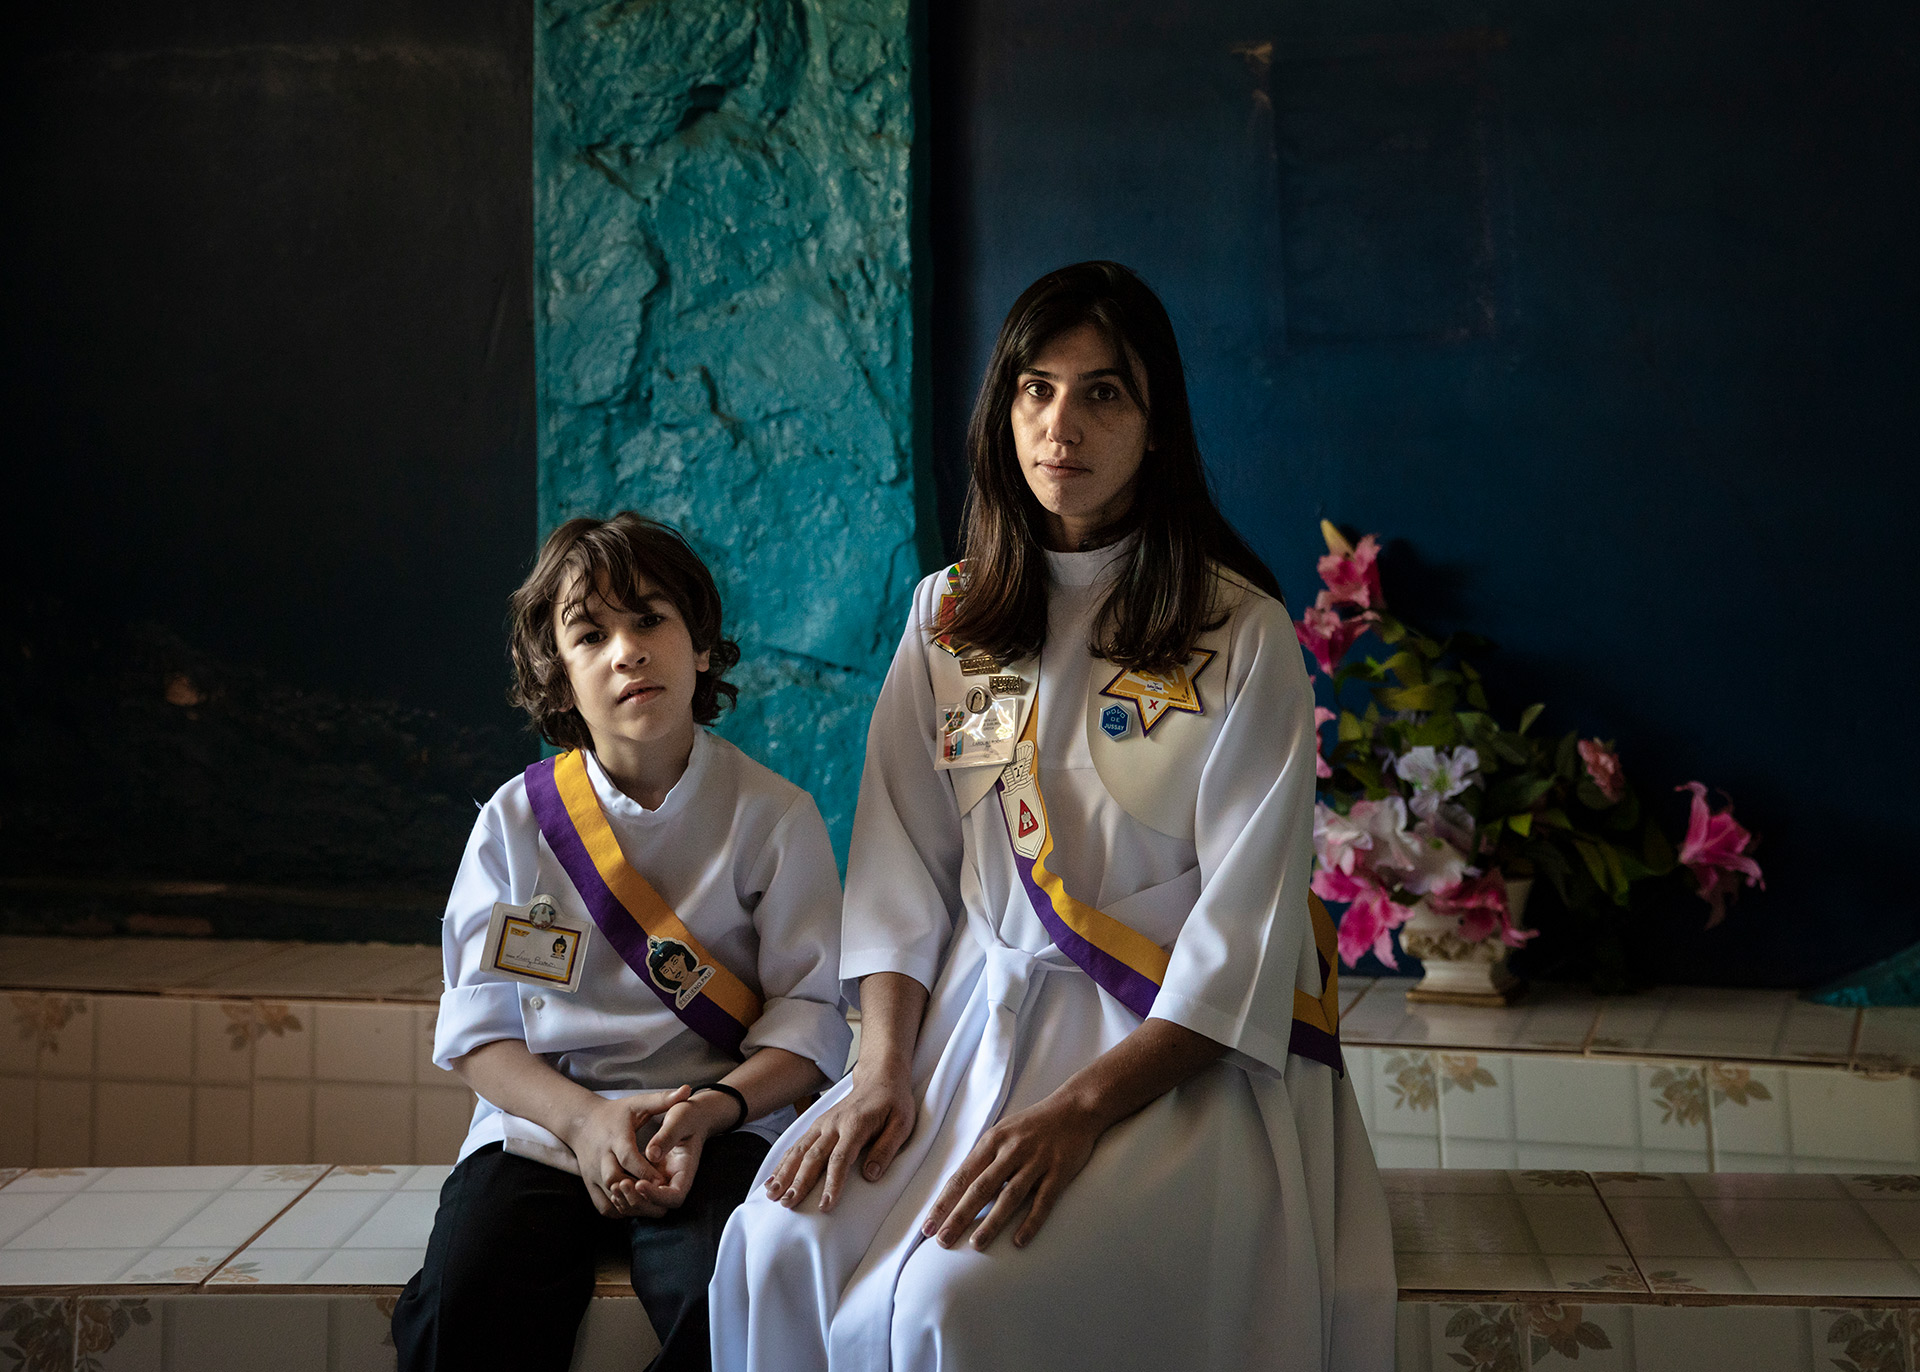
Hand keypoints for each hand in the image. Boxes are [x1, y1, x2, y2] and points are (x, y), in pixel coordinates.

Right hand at [562, 1086, 689, 1217]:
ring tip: (651, 1206)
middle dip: (635, 1191)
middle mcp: (601, 1157)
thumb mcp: (638, 1104)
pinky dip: (619, 1211)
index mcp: (616, 1137)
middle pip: (614, 1179)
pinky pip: (603, 1206)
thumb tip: (688, 1089)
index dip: (644, 1170)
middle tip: (659, 1197)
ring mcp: (593, 1174)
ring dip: (629, 1205)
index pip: (627, 1157)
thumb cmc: (616, 1114)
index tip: (662, 1180)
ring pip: (608, 1197)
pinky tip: (637, 1209)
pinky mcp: (590, 1185)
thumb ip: (663, 1099)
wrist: (582, 1122)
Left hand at [615, 1090, 735, 1211]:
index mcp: (685, 1169)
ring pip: (646, 1207)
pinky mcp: (650, 1179)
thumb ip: (667, 1135)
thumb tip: (651, 1154)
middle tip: (621, 1185)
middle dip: (639, 1202)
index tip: (639, 1182)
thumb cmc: (687, 1114)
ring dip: (629, 1202)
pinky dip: (625, 1197)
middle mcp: (674, 1181)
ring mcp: (662, 1182)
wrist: (690, 1115)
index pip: (675, 1197)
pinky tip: (613, 1184)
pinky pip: (637, 1198)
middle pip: (659, 1209)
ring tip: (614, 1186)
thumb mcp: (680, 1118)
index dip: (657, 1195)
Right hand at [763, 1063, 916, 1211]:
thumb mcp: (902, 1124)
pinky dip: (783, 1162)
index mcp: (855, 1124)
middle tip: (788, 1204)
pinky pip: (797, 1144)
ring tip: (772, 1195)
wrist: (880, 1076)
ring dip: (785, 1173)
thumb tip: (870, 1176)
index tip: (825, 1205)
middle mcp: (834, 1124)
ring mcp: (823, 1123)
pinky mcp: (818, 1125)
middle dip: (799, 1182)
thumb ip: (886, 1149)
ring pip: (799, 1150)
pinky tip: (773, 1178)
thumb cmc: (893, 1102)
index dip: (832, 1184)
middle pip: (813, 1156)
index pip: (840, 1159)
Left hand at [921, 1092, 1102, 1251]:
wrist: (1076, 1108)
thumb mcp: (1003, 1132)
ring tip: (976, 1244)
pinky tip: (1019, 1241)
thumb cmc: (1033, 1124)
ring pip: (1010, 1196)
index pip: (962, 1176)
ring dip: (992, 1221)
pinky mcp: (1059, 1171)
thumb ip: (983, 1158)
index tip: (927, 1226)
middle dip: (959, 1215)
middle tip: (942, 1240)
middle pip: (980, 1187)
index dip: (943, 1203)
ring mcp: (1036, 1161)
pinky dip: (1031, 1222)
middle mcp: (1012, 1150)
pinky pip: (1043, 1201)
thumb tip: (958, 1189)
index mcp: (993, 1141)